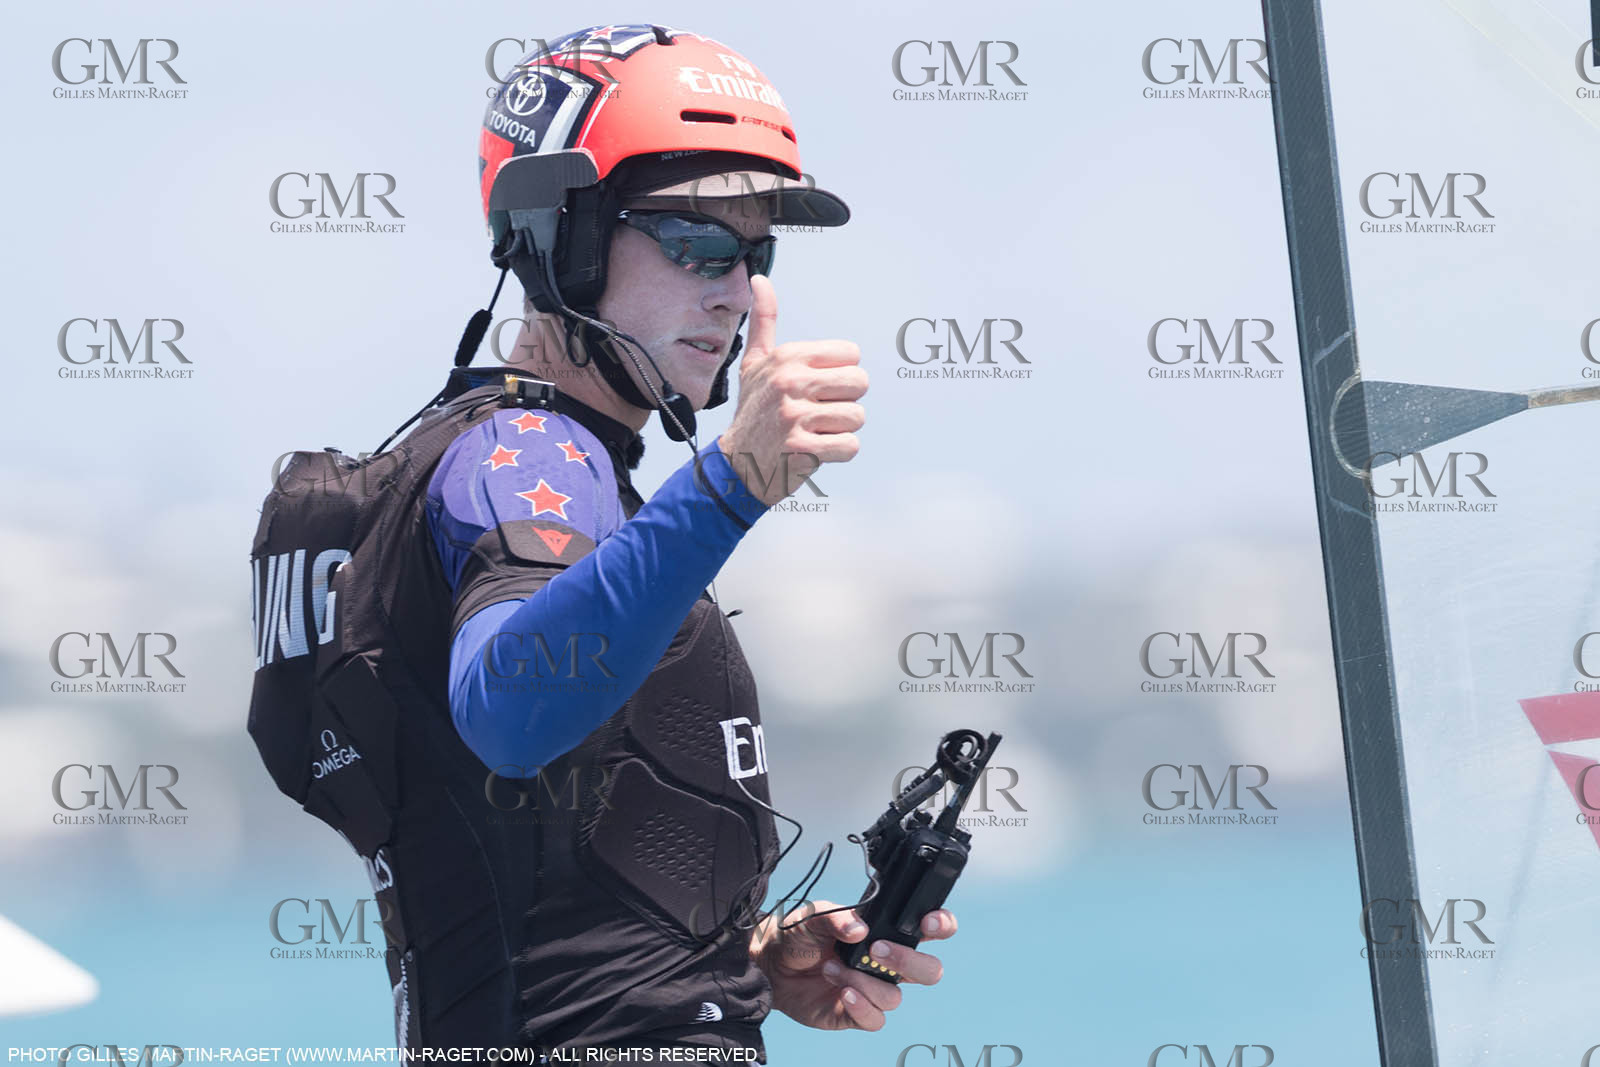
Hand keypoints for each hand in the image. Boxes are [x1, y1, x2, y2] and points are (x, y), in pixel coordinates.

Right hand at [718, 274, 868, 506]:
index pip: (851, 355)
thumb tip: (760, 280)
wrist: (735, 464)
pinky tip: (816, 448)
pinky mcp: (801, 449)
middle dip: (845, 401)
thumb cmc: (752, 411)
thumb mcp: (755, 362)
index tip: (819, 386)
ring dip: (841, 428)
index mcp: (786, 358)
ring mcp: (794, 417)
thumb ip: (764, 320)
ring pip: (857, 417)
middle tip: (820, 411)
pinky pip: (850, 446)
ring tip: (814, 430)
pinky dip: (839, 451)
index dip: (841, 373)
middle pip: (860, 383)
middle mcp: (788, 383)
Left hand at [749, 901, 955, 1031]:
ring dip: (864, 981)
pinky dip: (862, 1007)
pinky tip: (843, 992)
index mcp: (886, 931)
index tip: (928, 924)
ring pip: (895, 996)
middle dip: (910, 961)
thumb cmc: (799, 934)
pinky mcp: (856, 1013)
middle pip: (929, 971)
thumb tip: (860, 931)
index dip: (941, 926)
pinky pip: (876, 1019)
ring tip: (832, 967)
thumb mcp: (814, 915)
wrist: (772, 963)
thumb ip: (838, 917)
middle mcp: (886, 963)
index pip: (929, 929)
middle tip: (876, 950)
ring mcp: (873, 989)